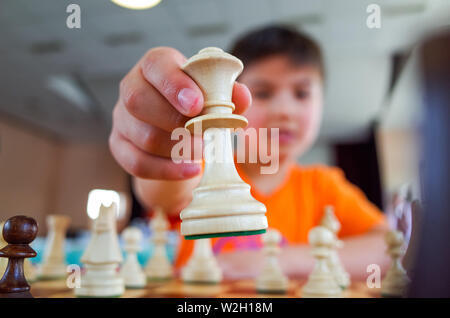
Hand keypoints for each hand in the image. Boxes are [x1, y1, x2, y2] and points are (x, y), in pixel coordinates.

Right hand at [109, 47, 251, 179]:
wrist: (178, 131)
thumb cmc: (196, 105)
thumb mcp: (213, 94)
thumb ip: (228, 93)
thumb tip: (241, 97)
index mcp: (155, 66)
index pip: (156, 65)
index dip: (175, 84)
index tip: (197, 104)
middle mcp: (132, 87)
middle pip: (138, 101)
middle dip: (175, 121)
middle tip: (204, 133)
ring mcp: (122, 118)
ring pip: (142, 136)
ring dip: (177, 148)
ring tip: (203, 151)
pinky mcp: (119, 145)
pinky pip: (136, 163)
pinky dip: (166, 170)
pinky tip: (190, 170)